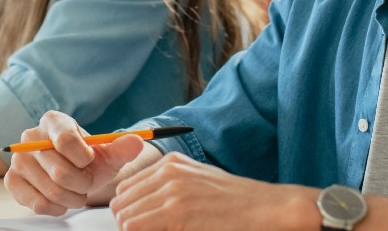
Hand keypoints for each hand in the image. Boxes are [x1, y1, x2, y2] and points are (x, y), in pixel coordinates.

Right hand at [5, 110, 147, 214]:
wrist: (74, 174)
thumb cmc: (90, 161)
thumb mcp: (109, 153)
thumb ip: (123, 147)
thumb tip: (137, 141)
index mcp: (54, 121)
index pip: (67, 141)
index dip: (84, 158)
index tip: (90, 160)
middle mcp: (30, 136)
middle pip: (60, 171)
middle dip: (82, 183)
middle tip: (87, 182)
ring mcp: (18, 159)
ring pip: (51, 190)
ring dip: (72, 198)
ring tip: (77, 191)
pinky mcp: (12, 181)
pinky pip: (37, 203)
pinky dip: (56, 207)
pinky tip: (62, 200)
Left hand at [108, 152, 318, 230]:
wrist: (266, 208)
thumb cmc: (236, 202)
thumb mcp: (198, 184)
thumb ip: (169, 188)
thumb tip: (140, 208)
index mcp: (172, 163)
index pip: (126, 189)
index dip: (131, 211)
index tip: (145, 224)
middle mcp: (168, 172)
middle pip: (121, 203)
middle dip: (130, 222)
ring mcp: (172, 191)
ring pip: (125, 218)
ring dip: (136, 230)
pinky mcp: (177, 213)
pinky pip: (136, 228)